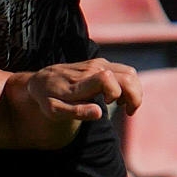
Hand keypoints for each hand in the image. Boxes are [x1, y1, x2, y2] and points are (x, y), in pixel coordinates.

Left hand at [23, 59, 141, 122]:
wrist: (41, 79)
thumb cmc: (48, 98)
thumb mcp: (55, 111)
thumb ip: (77, 112)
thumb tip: (100, 113)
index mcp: (82, 81)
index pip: (107, 79)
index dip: (115, 92)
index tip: (108, 105)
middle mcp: (93, 68)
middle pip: (127, 75)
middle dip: (134, 96)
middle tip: (127, 112)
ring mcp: (99, 64)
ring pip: (130, 73)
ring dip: (135, 91)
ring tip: (124, 106)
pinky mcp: (102, 63)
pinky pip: (125, 72)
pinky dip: (130, 86)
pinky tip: (119, 99)